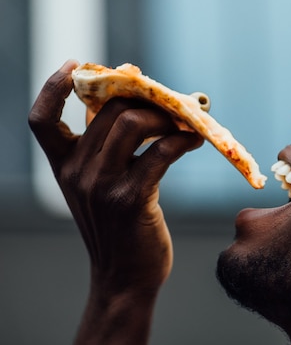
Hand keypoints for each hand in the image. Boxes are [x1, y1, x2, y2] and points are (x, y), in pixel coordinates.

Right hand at [29, 60, 202, 296]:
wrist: (125, 279)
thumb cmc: (120, 230)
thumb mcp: (101, 189)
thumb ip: (108, 152)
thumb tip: (136, 106)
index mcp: (63, 167)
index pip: (41, 120)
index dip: (53, 87)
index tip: (77, 65)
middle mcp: (76, 172)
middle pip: (109, 110)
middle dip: (145, 99)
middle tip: (172, 103)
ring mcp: (102, 186)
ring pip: (134, 123)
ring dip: (167, 117)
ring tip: (187, 124)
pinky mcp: (132, 199)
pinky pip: (160, 152)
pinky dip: (183, 139)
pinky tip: (196, 140)